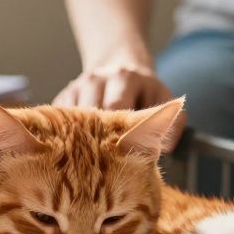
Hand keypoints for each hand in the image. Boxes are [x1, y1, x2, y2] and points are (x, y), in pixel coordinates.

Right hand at [56, 64, 183, 152]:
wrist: (120, 68)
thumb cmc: (143, 92)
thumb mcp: (164, 100)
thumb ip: (173, 124)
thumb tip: (164, 150)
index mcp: (124, 78)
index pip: (115, 107)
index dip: (117, 133)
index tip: (122, 154)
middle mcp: (96, 79)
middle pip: (90, 114)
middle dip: (96, 140)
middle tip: (104, 165)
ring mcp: (76, 86)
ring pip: (71, 119)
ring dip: (79, 141)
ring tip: (88, 161)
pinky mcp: (62, 96)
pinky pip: (59, 121)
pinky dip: (66, 136)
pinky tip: (75, 150)